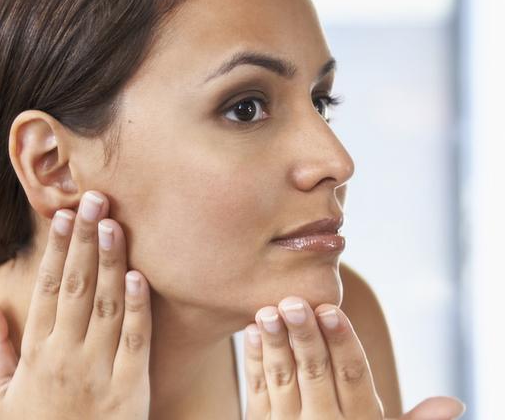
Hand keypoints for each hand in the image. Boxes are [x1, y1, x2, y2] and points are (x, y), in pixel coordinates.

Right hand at [0, 191, 151, 418]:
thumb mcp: (1, 392)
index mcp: (36, 352)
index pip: (46, 289)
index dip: (55, 249)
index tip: (62, 215)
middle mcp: (66, 355)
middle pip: (76, 287)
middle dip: (85, 240)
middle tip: (94, 199)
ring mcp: (99, 370)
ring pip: (106, 305)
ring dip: (111, 261)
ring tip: (113, 222)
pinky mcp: (130, 387)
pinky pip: (136, 340)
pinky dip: (139, 307)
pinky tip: (139, 275)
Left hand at [244, 297, 464, 419]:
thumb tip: (454, 403)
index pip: (353, 377)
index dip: (342, 343)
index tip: (330, 310)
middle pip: (315, 373)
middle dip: (304, 336)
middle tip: (293, 302)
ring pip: (282, 379)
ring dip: (274, 344)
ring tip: (267, 311)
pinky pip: (256, 391)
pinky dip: (253, 361)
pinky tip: (251, 331)